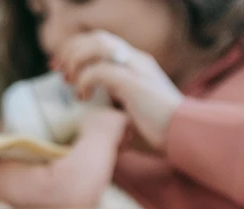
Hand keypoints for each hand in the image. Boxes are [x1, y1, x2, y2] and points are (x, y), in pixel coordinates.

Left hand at [55, 31, 183, 150]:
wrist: (185, 135)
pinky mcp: (134, 83)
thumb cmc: (159, 134)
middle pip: (97, 37)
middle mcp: (136, 60)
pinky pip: (101, 69)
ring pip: (98, 45)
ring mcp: (136, 68)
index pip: (102, 43)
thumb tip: (91, 123)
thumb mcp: (130, 118)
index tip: (61, 68)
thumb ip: (113, 111)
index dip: (77, 50)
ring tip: (69, 81)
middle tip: (57, 69)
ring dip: (77, 59)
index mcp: (136, 65)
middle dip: (72, 50)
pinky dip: (85, 79)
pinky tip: (82, 96)